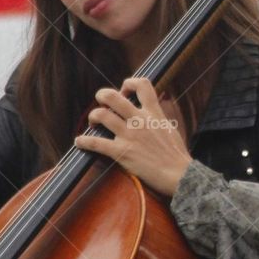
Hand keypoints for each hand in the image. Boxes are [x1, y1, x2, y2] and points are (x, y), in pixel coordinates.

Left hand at [74, 78, 192, 197]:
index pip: (142, 85)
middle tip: (101, 103)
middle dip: (102, 96)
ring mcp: (130, 135)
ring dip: (93, 117)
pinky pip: (96, 143)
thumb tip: (150, 112)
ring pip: (101, 115)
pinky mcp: (122, 152)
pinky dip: (84, 142)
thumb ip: (157, 117)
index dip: (129, 83)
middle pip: (113, 96)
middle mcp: (140, 120)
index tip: (125, 92)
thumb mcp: (169, 128)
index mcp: (154, 113)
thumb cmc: (176, 155)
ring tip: (93, 123)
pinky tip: (79, 142)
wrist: (179, 175)